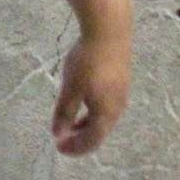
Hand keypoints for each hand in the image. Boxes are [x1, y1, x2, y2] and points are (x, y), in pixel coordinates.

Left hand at [51, 27, 131, 154]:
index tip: (59, 148)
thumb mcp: (71, 87)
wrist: (109, 31)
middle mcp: (118, 107)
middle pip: (99, 131)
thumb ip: (64, 112)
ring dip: (86, 124)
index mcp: (106, 113)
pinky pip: (107, 105)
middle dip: (81, 138)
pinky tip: (83, 101)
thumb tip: (58, 133)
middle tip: (63, 139)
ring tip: (70, 124)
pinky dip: (92, 111)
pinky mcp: (121, 81)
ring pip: (104, 118)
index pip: (92, 140)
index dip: (76, 147)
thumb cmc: (87, 60)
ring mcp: (122, 94)